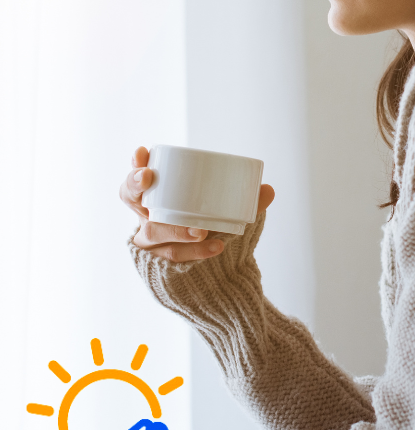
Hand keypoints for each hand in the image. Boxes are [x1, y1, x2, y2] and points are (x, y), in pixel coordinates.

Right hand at [119, 145, 274, 262]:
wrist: (214, 277)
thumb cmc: (213, 232)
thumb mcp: (227, 214)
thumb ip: (246, 202)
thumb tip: (268, 189)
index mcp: (158, 199)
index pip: (136, 180)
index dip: (134, 166)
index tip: (142, 152)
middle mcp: (148, 218)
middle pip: (130, 199)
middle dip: (135, 185)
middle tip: (149, 177)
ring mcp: (151, 243)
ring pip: (154, 232)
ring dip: (177, 229)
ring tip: (202, 230)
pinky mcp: (159, 265)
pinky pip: (173, 257)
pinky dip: (196, 252)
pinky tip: (215, 247)